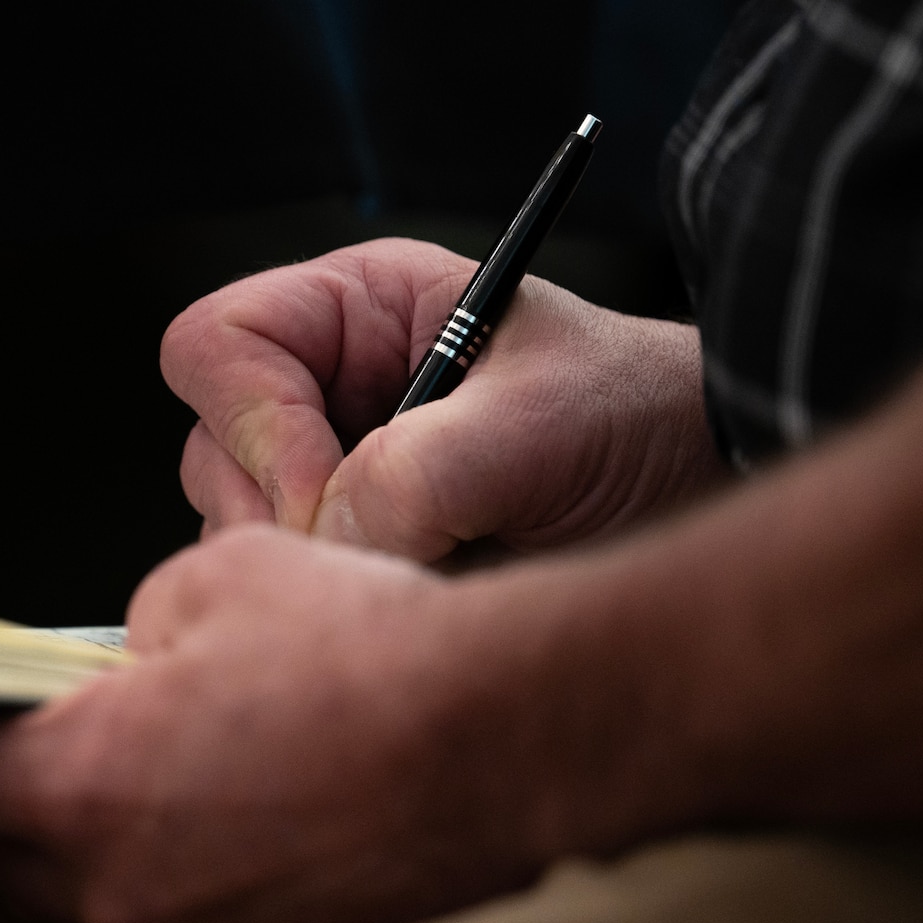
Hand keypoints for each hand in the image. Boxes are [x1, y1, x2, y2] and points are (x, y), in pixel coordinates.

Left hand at [0, 525, 641, 922]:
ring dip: (135, 845)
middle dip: (44, 799)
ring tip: (221, 772)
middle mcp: (120, 888)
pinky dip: (212, 882)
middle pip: (12, 857)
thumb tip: (125, 661)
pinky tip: (276, 817)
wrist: (504, 735)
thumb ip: (129, 629)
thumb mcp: (209, 576)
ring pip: (112, 898)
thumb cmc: (364, 651)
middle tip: (113, 738)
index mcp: (77, 782)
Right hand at [162, 238, 727, 560]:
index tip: (324, 494)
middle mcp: (329, 389)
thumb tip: (326, 540)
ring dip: (310, 569)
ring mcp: (336, 477)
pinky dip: (334, 609)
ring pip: (238, 530)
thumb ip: (421, 472)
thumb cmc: (639, 418)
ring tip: (423, 572)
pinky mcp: (356, 552)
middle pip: (215, 446)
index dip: (254, 420)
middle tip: (374, 551)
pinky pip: (289, 589)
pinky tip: (417, 601)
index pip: (221, 344)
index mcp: (357, 312)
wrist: (706, 494)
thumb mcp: (541, 424)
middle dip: (278, 511)